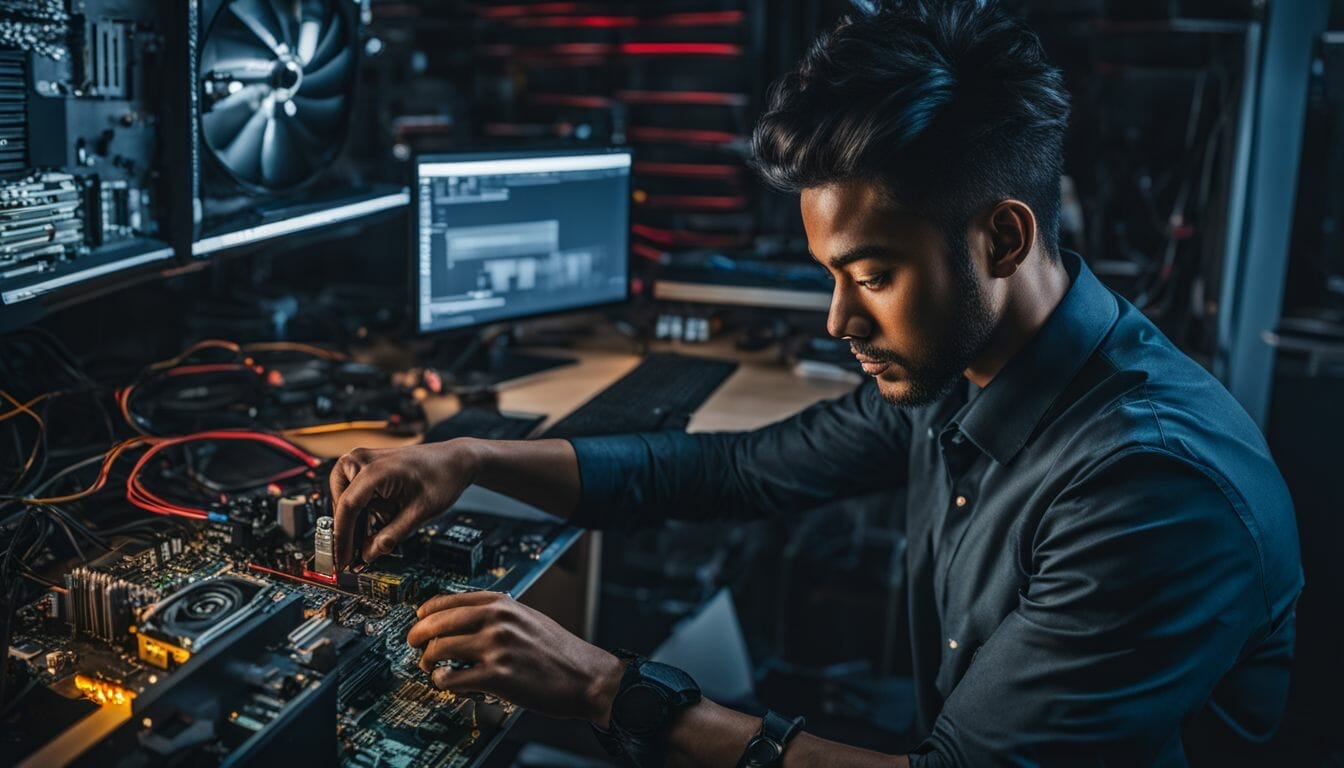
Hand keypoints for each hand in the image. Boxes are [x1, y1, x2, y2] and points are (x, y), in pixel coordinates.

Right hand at [328, 440, 480, 568]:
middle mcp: (361, 459)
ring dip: (355, 520)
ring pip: (343, 499)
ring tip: (372, 536)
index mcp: (375, 469)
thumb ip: (391, 536)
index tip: (344, 560)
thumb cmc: (442, 479)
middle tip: (358, 557)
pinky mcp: (364, 464)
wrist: (454, 460)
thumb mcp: (420, 513)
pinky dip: (360, 509)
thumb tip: (368, 555)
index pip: (348, 507)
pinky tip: (375, 522)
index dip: (343, 537)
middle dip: (349, 531)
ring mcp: (361, 459)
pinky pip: (351, 491)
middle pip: (342, 504)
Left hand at [406, 591, 624, 724]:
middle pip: (437, 623)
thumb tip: (463, 619)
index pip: (449, 600)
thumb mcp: (528, 617)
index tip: (419, 619)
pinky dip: (442, 681)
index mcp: (503, 603)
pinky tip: (445, 681)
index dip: (426, 612)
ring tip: (431, 667)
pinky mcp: (497, 676)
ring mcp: (496, 647)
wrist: (587, 677)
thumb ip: (498, 615)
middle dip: (417, 636)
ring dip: (427, 660)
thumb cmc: (560, 651)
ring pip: (439, 650)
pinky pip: (452, 678)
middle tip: (413, 644)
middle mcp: (497, 621)